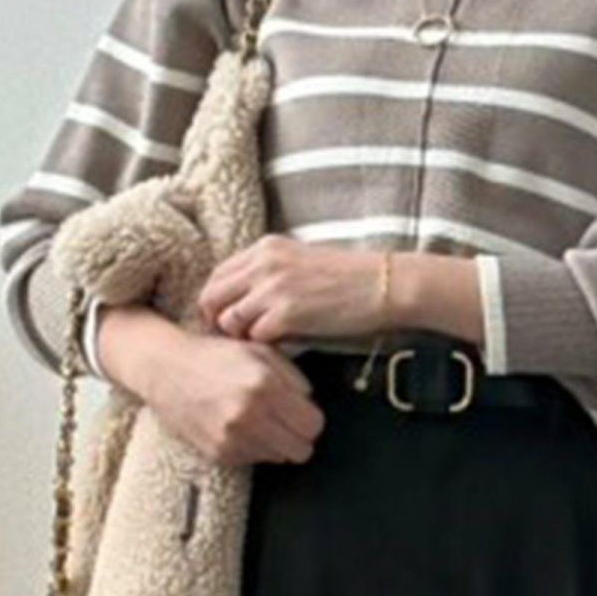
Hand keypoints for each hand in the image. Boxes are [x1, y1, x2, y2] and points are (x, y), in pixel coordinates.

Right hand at [96, 304, 325, 465]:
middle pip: (301, 450)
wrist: (165, 369)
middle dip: (298, 436)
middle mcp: (249, 416)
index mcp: (265, 386)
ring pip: (280, 458)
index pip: (313, 425)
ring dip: (276, 442)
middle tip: (284, 420)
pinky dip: (253, 447)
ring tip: (257, 420)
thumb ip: (294, 377)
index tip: (300, 411)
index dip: (310, 418)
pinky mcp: (219, 453)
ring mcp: (232, 438)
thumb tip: (310, 403)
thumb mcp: (261, 351)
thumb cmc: (216, 355)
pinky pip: (255, 460)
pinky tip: (238, 426)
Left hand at [197, 235, 388, 342]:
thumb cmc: (350, 278)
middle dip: (217, 322)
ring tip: (261, 345)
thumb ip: (270, 273)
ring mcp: (273, 288)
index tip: (227, 320)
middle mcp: (263, 263)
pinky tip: (282, 348)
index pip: (217, 275)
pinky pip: (255, 337)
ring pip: (229, 320)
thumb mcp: (302, 261)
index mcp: (265, 248)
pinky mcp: (286, 314)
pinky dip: (265, 347)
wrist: (384, 285)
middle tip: (234, 340)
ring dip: (241, 337)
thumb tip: (246, 300)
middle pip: (212, 297)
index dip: (217, 302)